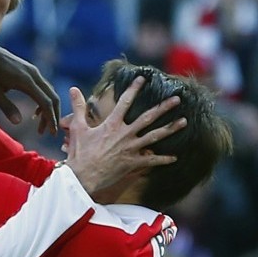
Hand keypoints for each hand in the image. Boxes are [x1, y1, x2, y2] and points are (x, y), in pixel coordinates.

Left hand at [0, 43, 60, 133]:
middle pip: (52, 97)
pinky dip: (44, 101)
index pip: (45, 102)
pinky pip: (43, 88)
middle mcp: (34, 75)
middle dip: (53, 116)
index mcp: (27, 81)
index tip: (52, 132)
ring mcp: (34, 72)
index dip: (50, 118)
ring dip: (48, 109)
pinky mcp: (31, 71)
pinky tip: (35, 113)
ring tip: (40, 126)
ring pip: (49, 92)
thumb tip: (18, 123)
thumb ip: (6, 107)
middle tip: (50, 132)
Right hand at [64, 77, 186, 195]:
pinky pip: (152, 161)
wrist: (83, 176)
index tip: (143, 79)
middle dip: (163, 107)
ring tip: (184, 121)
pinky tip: (175, 157)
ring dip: (170, 128)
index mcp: (112, 124)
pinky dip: (163, 159)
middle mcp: (125, 134)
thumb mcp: (78, 128)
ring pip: (155, 136)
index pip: (124, 102)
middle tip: (177, 99)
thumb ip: (78, 107)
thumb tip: (73, 89)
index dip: (133, 89)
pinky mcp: (133, 163)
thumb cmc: (80, 152)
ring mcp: (131, 149)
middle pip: (147, 118)